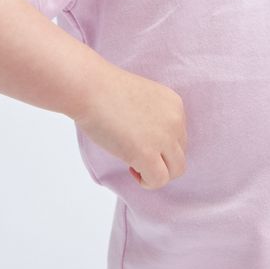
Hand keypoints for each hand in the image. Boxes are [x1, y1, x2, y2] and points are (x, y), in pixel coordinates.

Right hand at [73, 64, 187, 189]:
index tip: (138, 139)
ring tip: (134, 164)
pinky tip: (131, 168)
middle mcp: (175, 121)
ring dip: (155, 172)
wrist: (90, 88)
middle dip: (160, 159)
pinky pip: (158, 180)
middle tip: (135, 152)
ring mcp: (164, 138)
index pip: (179, 137)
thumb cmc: (105, 91)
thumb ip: (155, 118)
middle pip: (179, 154)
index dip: (159, 144)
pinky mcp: (147, 154)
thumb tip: (154, 145)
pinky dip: (146, 180)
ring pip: (175, 170)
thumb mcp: (143, 99)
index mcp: (175, 105)